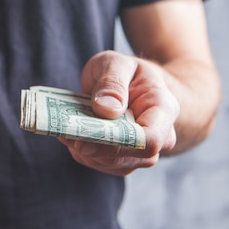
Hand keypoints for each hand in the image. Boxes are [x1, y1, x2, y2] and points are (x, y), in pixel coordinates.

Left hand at [58, 50, 177, 174]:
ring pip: (112, 164)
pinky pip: (102, 163)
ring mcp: (143, 151)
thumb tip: (106, 110)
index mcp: (163, 110)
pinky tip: (71, 135)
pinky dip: (82, 152)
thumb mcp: (117, 63)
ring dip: (84, 151)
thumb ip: (112, 82)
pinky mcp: (124, 159)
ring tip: (66, 130)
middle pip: (130, 157)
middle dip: (94, 148)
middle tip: (65, 132)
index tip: (84, 142)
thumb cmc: (128, 72)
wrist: (135, 85)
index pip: (149, 140)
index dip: (117, 145)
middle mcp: (161, 136)